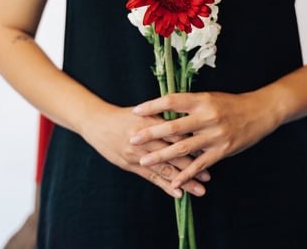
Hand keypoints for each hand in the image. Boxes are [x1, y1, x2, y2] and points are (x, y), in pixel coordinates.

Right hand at [79, 104, 210, 197]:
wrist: (97, 123)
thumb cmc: (124, 116)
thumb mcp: (144, 112)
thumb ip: (164, 118)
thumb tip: (189, 122)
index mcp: (150, 123)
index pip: (176, 135)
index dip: (193, 145)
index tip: (209, 152)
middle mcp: (145, 140)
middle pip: (173, 155)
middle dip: (192, 167)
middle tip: (208, 177)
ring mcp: (137, 154)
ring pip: (164, 169)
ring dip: (182, 181)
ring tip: (199, 190)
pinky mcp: (130, 165)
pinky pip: (150, 177)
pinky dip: (165, 185)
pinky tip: (177, 194)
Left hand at [130, 91, 278, 188]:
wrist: (260, 112)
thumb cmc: (231, 104)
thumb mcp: (210, 98)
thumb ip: (190, 104)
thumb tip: (165, 109)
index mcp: (202, 100)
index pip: (172, 101)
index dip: (153, 106)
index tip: (135, 111)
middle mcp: (207, 116)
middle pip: (173, 125)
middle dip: (150, 133)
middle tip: (132, 139)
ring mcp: (214, 135)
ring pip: (183, 147)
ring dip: (162, 156)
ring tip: (144, 161)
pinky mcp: (222, 150)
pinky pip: (200, 164)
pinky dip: (185, 174)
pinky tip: (172, 181)